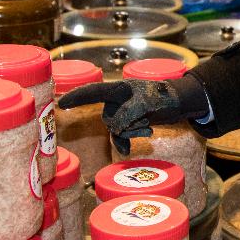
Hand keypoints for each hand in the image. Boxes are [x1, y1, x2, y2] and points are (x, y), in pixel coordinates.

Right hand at [58, 75, 209, 153]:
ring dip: (131, 132)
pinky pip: (118, 136)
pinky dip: (124, 143)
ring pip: (115, 129)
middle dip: (126, 124)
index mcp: (118, 88)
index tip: (61, 103)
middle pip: (108, 118)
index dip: (77, 97)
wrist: (178, 104)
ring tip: (148, 128)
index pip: (93, 92)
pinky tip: (128, 151)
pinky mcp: (127, 122)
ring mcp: (121, 112)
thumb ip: (129, 113)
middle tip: (146, 121)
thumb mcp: (148, 102)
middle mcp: (116, 100)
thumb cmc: (164, 96)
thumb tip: (114, 128)